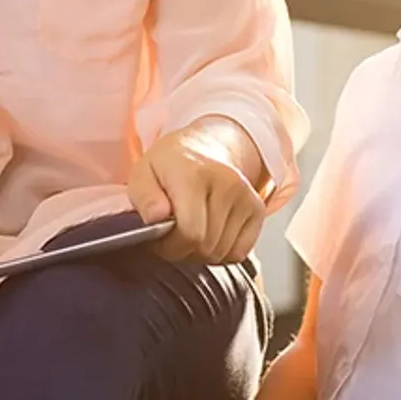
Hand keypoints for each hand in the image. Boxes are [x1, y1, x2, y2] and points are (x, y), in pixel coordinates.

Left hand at [128, 125, 264, 263]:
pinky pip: (239, 252)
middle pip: (206, 246)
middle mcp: (227, 184)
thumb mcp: (143, 172)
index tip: (159, 240)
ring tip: (188, 233)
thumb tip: (155, 217)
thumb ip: (144, 197)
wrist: (207, 147)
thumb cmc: (172, 164)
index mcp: (194, 174)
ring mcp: (246, 197)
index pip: (189, 233)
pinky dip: (221, 253)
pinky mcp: (257, 210)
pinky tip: (208, 234)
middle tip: (171, 237)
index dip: (170, 247)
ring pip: (221, 253)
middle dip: (183, 251)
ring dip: (201, 253)